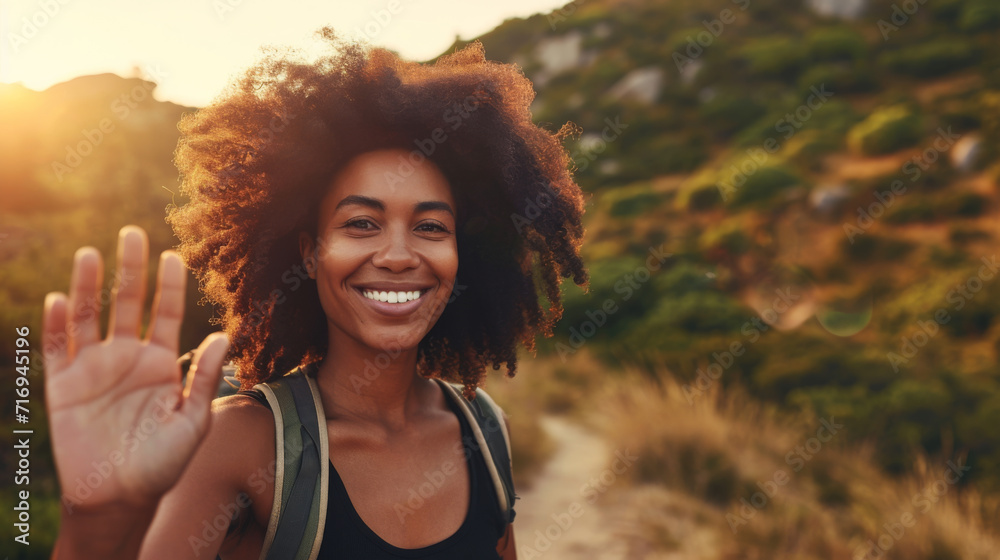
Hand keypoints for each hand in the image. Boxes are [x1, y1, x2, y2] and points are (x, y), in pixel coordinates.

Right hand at [43, 225, 228, 514]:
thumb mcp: (192, 421)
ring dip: (87, 286)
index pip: (166, 313)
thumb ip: (202, 378)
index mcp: (161, 363)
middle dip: (130, 269)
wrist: (120, 498)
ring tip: (90, 253)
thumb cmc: (163, 463)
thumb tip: (221, 335)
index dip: (169, 285)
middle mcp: (127, 358)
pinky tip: (60, 299)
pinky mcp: (63, 386)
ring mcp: (93, 369)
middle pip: (127, 303)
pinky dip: (56, 324)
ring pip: (88, 317)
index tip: (174, 255)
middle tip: (133, 233)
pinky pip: (56, 350)